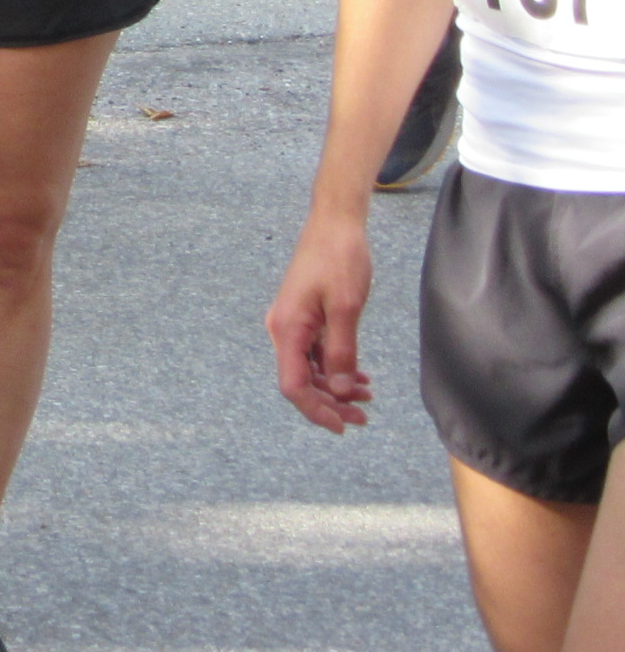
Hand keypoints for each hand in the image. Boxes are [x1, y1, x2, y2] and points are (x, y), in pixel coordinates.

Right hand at [266, 207, 376, 431]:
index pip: (293, 385)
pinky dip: (335, 369)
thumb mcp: (346, 308)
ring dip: (335, 388)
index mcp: (288, 329)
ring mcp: (293, 324)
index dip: (316, 410)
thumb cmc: (339, 260)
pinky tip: (359, 377)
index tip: (343, 426)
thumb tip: (338, 390)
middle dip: (329, 404)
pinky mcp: (304, 318)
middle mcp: (284, 330)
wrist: (335, 225)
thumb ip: (341, 351)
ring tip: (367, 398)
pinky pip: (315, 354)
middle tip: (363, 418)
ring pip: (309, 370)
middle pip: (300, 381)